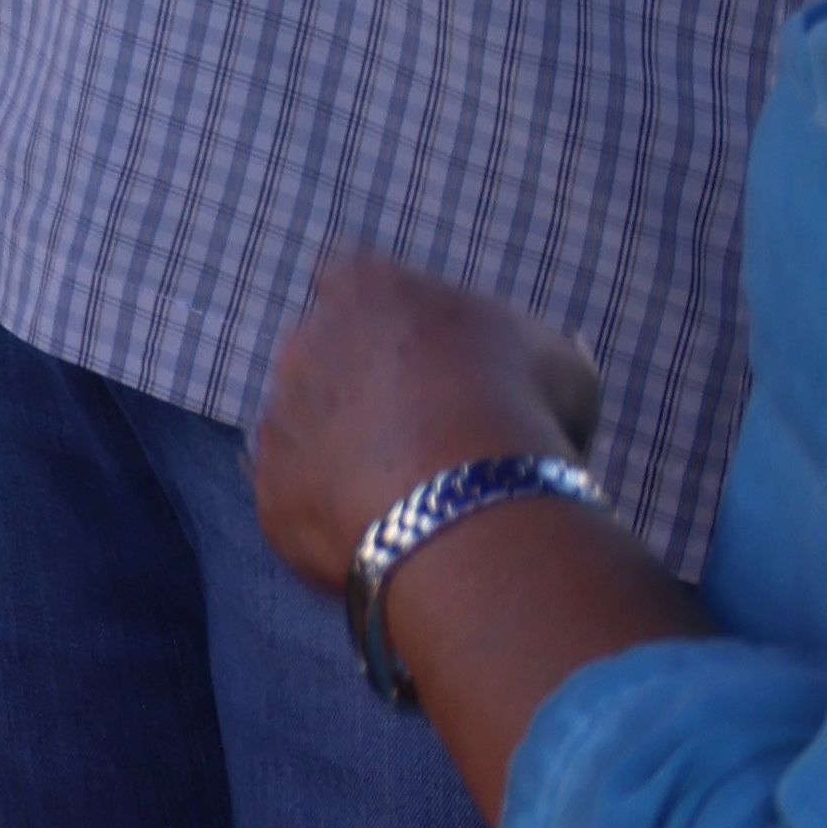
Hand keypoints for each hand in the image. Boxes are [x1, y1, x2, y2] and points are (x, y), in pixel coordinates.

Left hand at [250, 245, 612, 598]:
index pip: (360, 287)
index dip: (399, 331)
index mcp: (364, 288)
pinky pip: (302, 504)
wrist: (466, 494)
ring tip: (420, 504)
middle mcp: (304, 342)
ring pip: (310, 436)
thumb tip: (533, 376)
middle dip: (369, 399)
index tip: (436, 368)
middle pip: (328, 363)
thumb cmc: (520, 410)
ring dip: (351, 462)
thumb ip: (524, 357)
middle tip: (431, 445)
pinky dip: (339, 522)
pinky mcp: (271, 488)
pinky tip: (395, 540)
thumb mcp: (555, 364)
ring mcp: (281, 416)